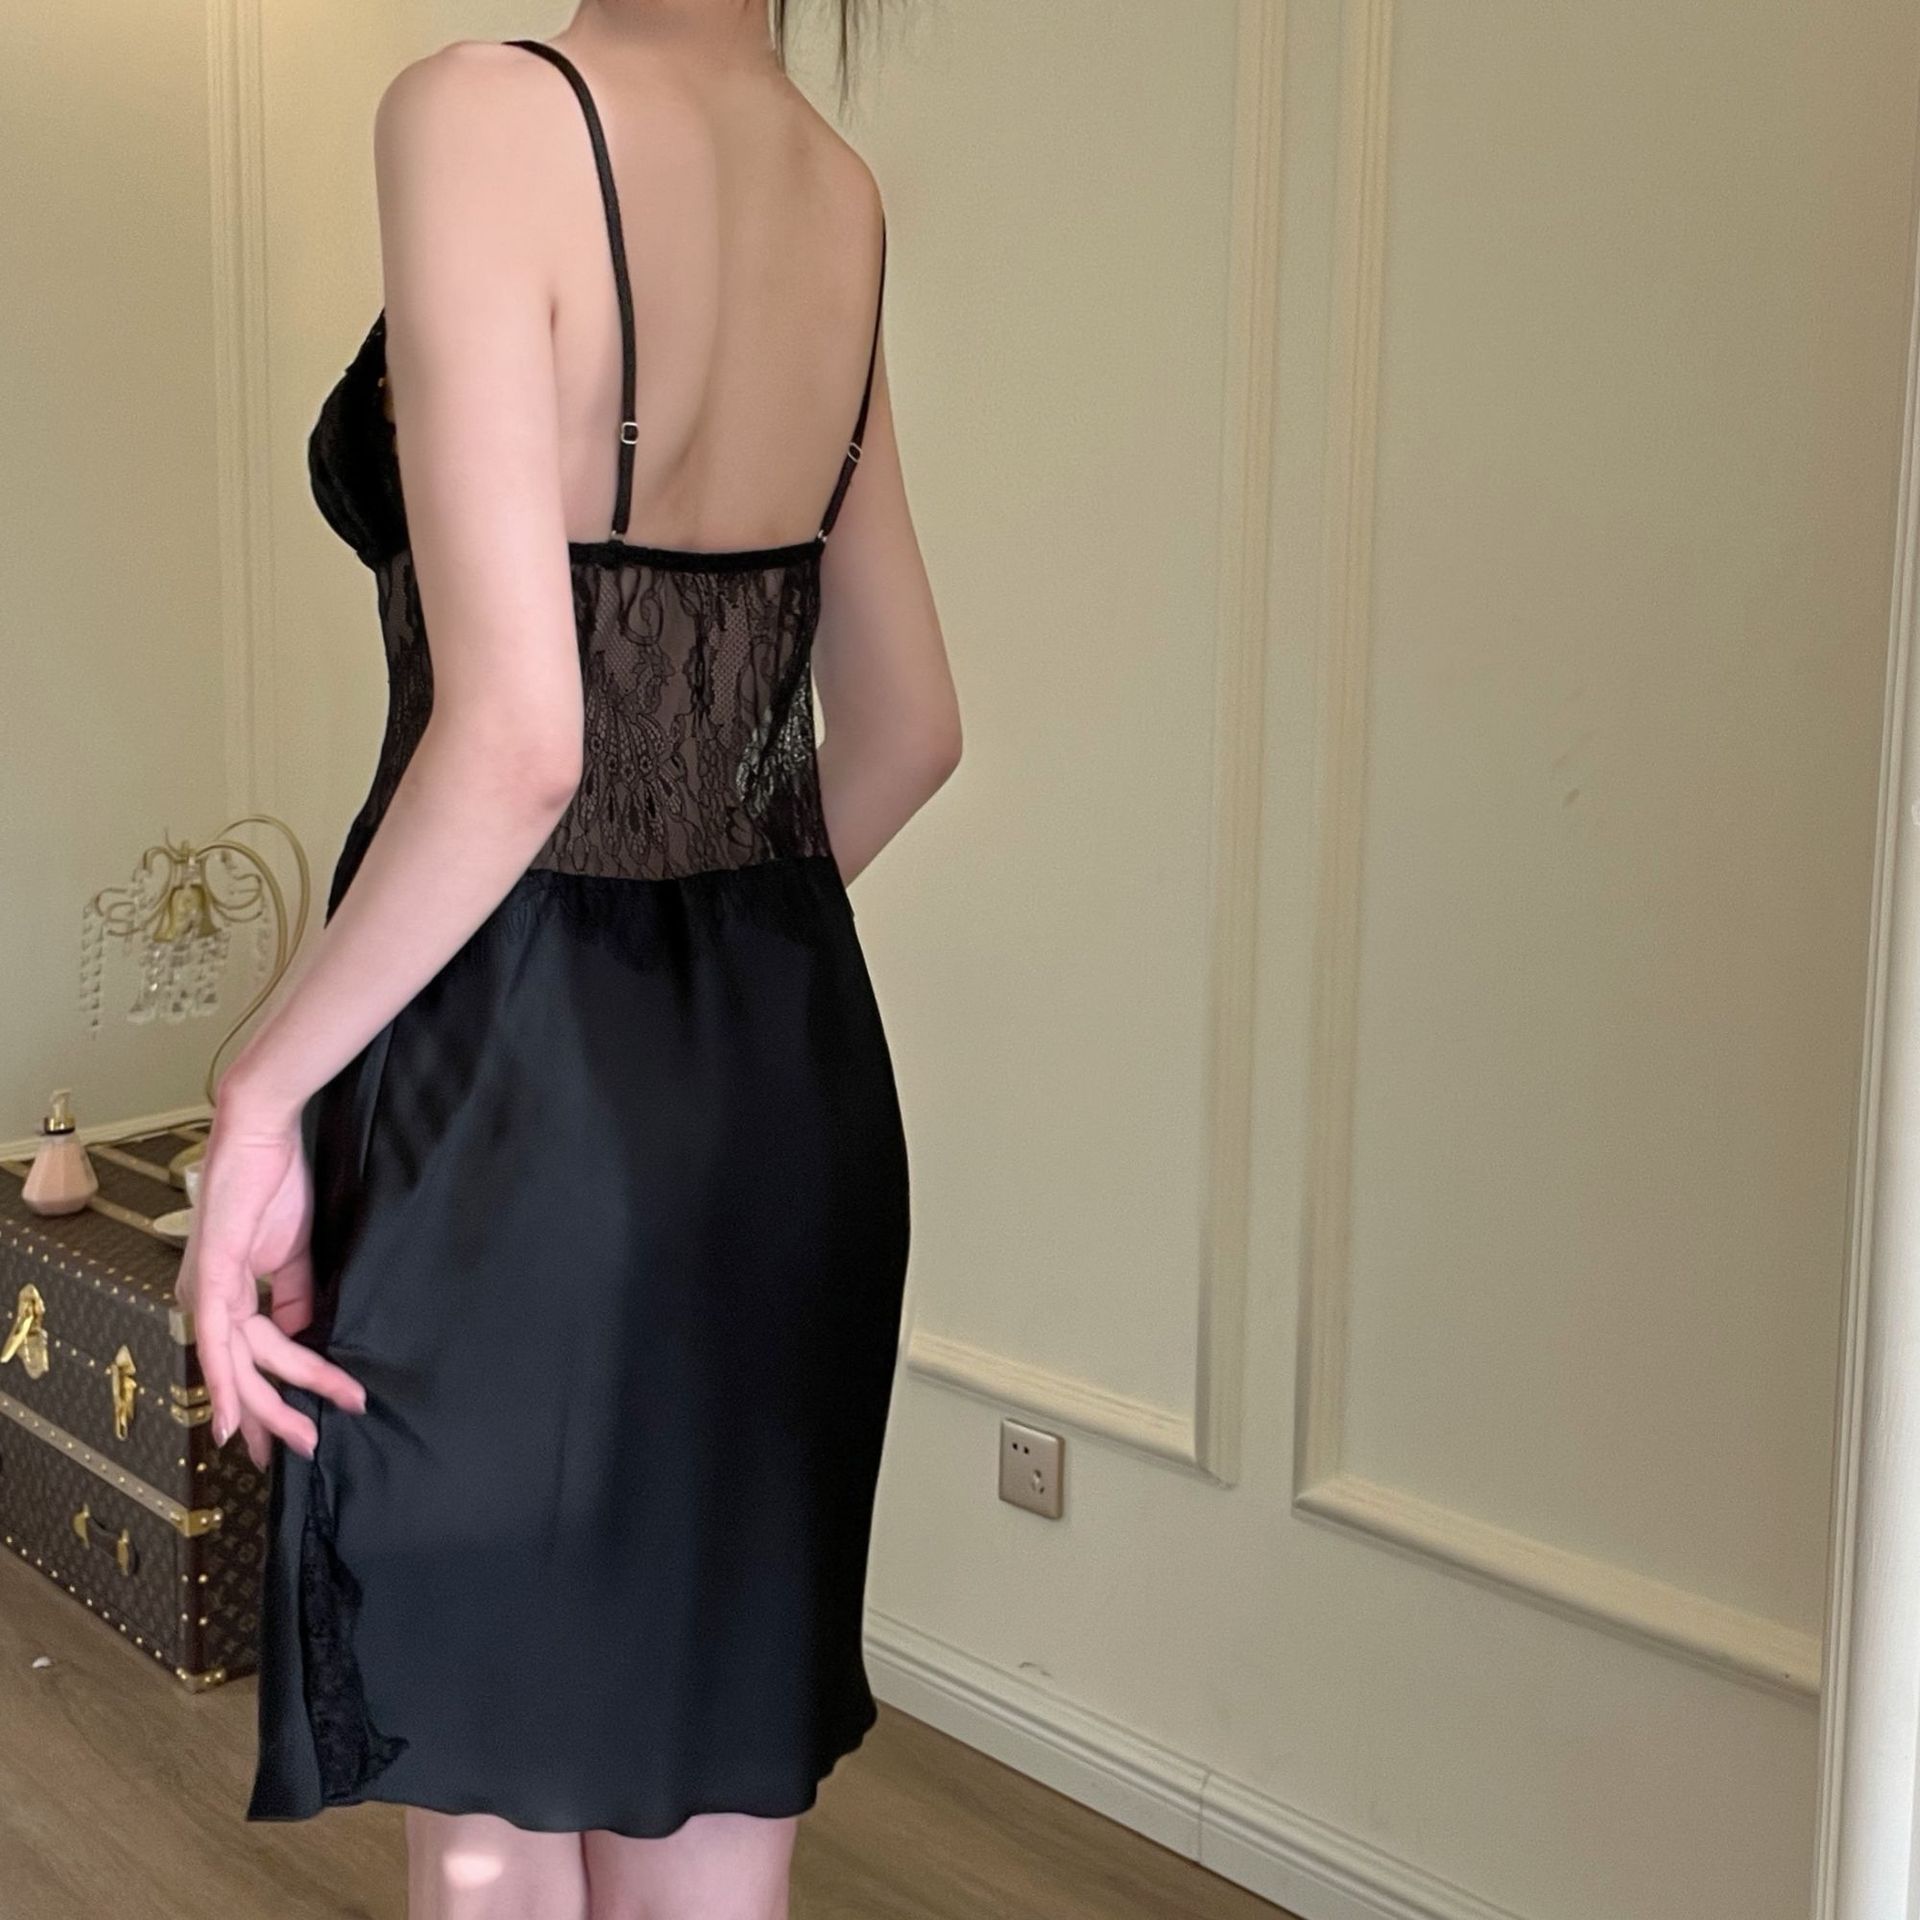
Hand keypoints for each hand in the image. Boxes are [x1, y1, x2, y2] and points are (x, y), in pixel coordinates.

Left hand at [176, 1091, 366, 1470]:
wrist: (265, 1134)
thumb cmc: (277, 1182)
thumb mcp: (296, 1253)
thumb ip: (296, 1298)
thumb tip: (307, 1337)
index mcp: (226, 1292)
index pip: (249, 1360)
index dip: (270, 1400)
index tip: (294, 1433)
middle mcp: (206, 1298)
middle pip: (240, 1374)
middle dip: (274, 1417)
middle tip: (305, 1449)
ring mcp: (206, 1290)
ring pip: (237, 1366)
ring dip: (273, 1404)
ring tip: (306, 1433)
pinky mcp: (212, 1277)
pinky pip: (217, 1342)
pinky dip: (226, 1383)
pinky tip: (236, 1418)